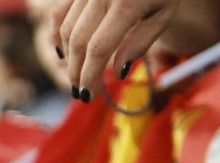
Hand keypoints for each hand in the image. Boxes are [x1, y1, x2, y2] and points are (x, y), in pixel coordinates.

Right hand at [51, 0, 183, 92]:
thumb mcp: (162, 15)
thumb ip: (140, 42)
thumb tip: (117, 72)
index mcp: (127, 2)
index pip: (99, 49)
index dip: (90, 75)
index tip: (88, 95)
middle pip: (78, 42)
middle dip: (77, 71)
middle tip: (80, 91)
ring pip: (65, 29)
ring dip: (68, 57)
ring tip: (77, 73)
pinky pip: (57, 12)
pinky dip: (56, 34)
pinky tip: (63, 51)